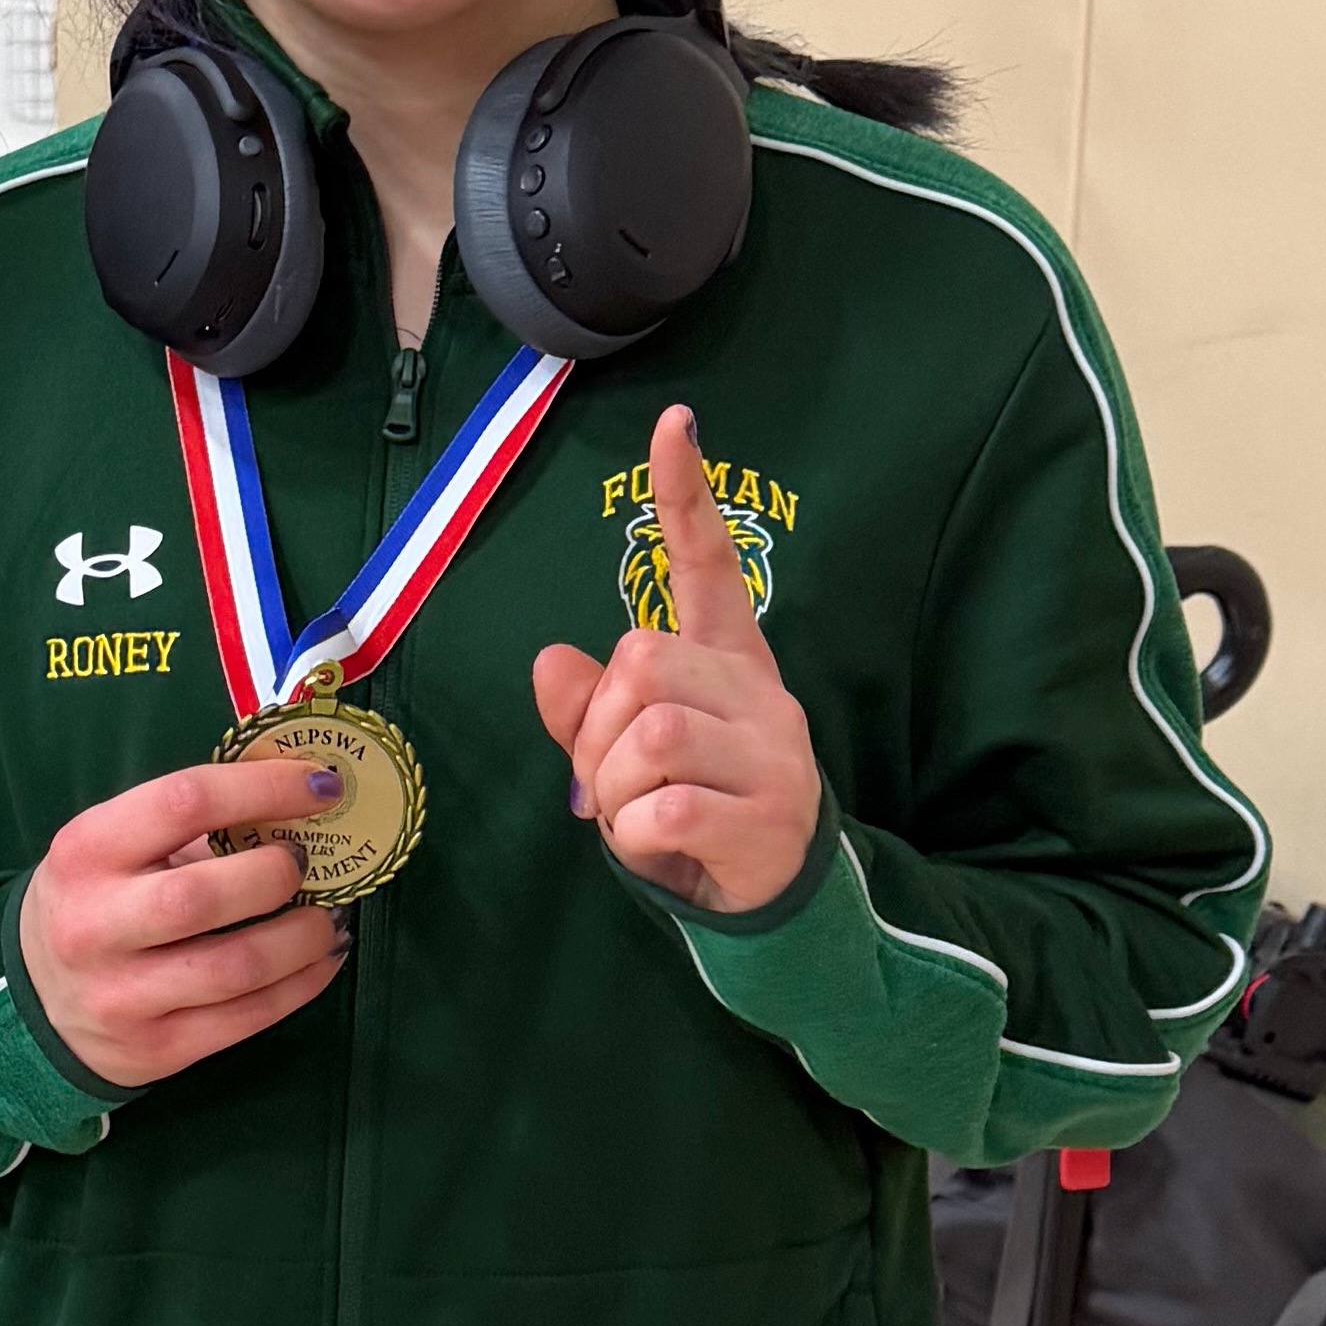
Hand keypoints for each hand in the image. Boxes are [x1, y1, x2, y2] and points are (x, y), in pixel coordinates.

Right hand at [16, 755, 349, 1087]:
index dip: (264, 788)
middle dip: (276, 875)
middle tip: (308, 863)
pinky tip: (320, 959)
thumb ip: (193, 827)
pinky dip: (300, 984)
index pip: (183, 802)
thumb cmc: (96, 899)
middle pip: (203, 896)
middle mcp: (96, 924)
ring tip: (327, 916)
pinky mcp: (156, 1049)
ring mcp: (123, 996)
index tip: (320, 787)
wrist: (36, 998)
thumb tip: (299, 804)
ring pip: (236, 967)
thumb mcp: (114, 848)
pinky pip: (247, 1018)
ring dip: (302, 938)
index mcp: (87, 851)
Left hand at [530, 404, 822, 915]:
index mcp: (728, 662)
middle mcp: (761, 694)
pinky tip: (658, 847)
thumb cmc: (693, 812)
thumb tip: (550, 661)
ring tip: (633, 816)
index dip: (686, 497)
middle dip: (595, 729)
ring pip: (649, 732)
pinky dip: (634, 835)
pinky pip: (665, 806)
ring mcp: (775, 754)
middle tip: (607, 782)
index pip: (709, 564)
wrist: (775, 902)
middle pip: (641, 661)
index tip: (673, 423)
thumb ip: (586, 708)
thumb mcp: (629, 756)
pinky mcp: (772, 817)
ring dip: (610, 788)